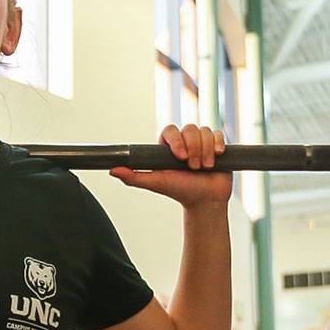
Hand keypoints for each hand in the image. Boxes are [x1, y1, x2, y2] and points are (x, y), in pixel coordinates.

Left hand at [109, 124, 232, 208]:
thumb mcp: (156, 183)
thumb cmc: (180, 191)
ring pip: (204, 131)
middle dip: (193, 149)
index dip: (177, 141)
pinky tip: (217, 156)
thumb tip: (112, 170)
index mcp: (168, 146)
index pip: (170, 131)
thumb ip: (134, 177)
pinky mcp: (216, 144)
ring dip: (205, 151)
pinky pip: (217, 134)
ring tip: (204, 167)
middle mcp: (184, 141)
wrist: (205, 200)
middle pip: (189, 129)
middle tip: (192, 167)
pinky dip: (217, 145)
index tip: (180, 157)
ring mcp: (201, 141)